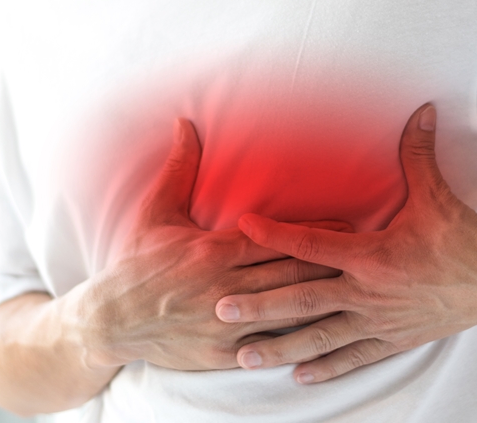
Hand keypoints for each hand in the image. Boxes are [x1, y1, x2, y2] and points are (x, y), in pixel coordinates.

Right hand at [66, 118, 349, 371]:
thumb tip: (186, 123)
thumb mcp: (155, 212)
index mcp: (212, 251)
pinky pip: (268, 346)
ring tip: (357, 290)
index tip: (346, 225)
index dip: (314, 233)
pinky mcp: (221, 354)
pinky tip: (327, 333)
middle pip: (290, 273)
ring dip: (324, 300)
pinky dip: (298, 339)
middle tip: (365, 255)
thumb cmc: (135, 263)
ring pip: (287, 310)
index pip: (275, 239)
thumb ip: (179, 168)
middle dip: (331, 263)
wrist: (110, 320)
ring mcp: (224, 323)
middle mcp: (223, 287)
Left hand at [214, 104, 476, 383]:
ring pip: (320, 337)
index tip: (241, 227)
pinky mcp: (393, 340)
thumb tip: (420, 111)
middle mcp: (368, 292)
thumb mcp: (439, 197)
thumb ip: (419, 155)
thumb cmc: (466, 242)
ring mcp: (378, 321)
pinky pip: (353, 357)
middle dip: (260, 306)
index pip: (312, 244)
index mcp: (373, 256)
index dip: (274, 234)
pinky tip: (299, 376)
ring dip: (281, 347)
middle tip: (221, 310)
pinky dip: (326, 367)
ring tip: (246, 357)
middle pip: (303, 300)